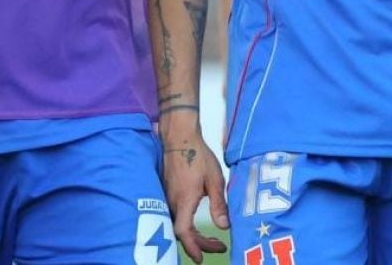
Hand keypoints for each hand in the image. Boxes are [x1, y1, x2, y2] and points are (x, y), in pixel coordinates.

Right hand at [158, 113, 228, 260]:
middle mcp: (172, 202)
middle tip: (218, 246)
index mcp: (184, 200)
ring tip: (212, 238)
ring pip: (177, 225)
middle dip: (200, 244)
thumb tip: (224, 226)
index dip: (192, 247)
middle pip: (181, 233)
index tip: (201, 258)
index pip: (183, 232)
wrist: (180, 137)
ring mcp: (167, 197)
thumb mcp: (215, 179)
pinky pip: (174, 216)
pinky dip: (186, 225)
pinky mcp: (167, 193)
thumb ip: (219, 204)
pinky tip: (197, 224)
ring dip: (193, 235)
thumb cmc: (198, 155)